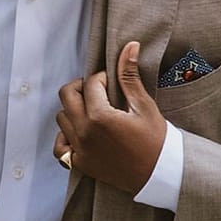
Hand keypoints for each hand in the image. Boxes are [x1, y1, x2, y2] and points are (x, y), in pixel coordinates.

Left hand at [55, 41, 165, 195]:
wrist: (160, 174)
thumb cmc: (156, 140)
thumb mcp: (144, 106)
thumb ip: (130, 77)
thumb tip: (130, 46)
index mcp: (100, 116)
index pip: (90, 83)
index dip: (103, 78)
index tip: (113, 82)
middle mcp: (84, 132)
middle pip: (66, 96)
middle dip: (81, 87)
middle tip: (98, 92)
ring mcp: (80, 149)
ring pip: (62, 118)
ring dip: (73, 110)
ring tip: (93, 111)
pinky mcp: (80, 164)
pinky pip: (59, 148)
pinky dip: (65, 138)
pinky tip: (80, 133)